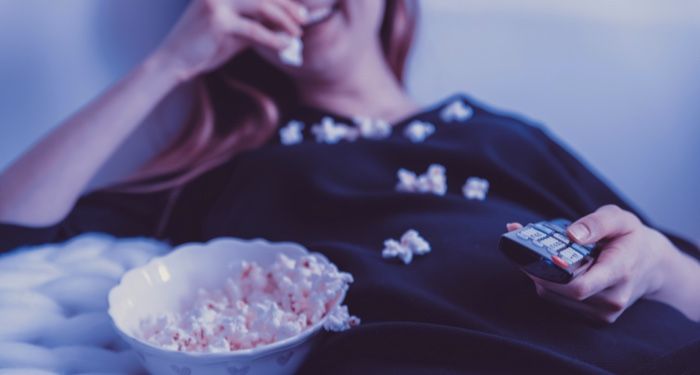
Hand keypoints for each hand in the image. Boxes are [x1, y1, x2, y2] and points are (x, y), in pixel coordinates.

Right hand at [151, 0, 307, 81]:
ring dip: (284, 20)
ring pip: (261, 6)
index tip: (300, 8)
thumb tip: (284, 25)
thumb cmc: (204, 46)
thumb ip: (255, 23)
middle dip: (288, 5)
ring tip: (298, 32)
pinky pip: (254, 29)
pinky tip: (285, 45)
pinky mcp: (217, 21)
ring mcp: (217, 2)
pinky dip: (273, 38)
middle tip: (304, 19)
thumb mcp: (234, 31)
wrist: (174, 61)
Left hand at [508, 205, 687, 322]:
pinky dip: (549, 285)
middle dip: (538, 270)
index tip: (536, 257)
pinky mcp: (595, 318)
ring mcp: (604, 313)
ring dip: (540, 277)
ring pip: (555, 298)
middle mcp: (613, 298)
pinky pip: (560, 303)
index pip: (580, 287)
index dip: (552, 276)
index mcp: (620, 272)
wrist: (652, 266)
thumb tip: (571, 234)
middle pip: (561, 292)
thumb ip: (596, 222)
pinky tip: (550, 269)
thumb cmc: (631, 239)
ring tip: (537, 255)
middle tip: (524, 247)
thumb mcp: (620, 219)